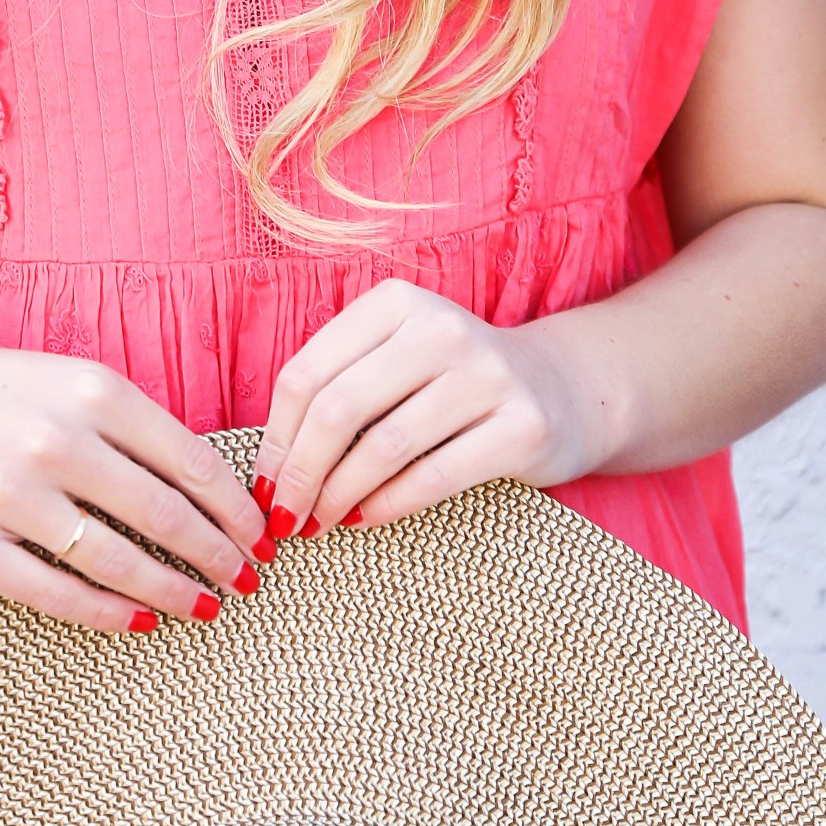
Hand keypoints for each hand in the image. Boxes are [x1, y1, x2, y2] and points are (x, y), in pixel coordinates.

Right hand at [0, 318, 266, 631]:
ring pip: (120, 561)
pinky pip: (56, 593)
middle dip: (221, 557)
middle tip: (249, 583)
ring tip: (204, 608)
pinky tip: (137, 621)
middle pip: (169, 517)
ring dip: (175, 591)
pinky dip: (108, 613)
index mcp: (92, 391)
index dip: (237, 510)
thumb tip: (208, 486)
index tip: (264, 538)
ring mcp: (10, 496)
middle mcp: (58, 441)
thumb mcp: (61, 379)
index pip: (193, 461)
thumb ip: (127, 424)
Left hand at [254, 281, 609, 541]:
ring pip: (383, 447)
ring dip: (338, 496)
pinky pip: (434, 477)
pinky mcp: (523, 426)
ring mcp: (489, 375)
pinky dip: (387, 506)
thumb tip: (271, 464)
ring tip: (319, 523)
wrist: (562, 391)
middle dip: (299, 473)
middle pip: (338, 409)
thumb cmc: (451, 384)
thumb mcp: (395, 360)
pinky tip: (364, 520)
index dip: (275, 437)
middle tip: (284, 516)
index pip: (308, 372)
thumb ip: (337, 389)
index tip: (263, 483)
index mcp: (396, 303)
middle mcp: (442, 328)